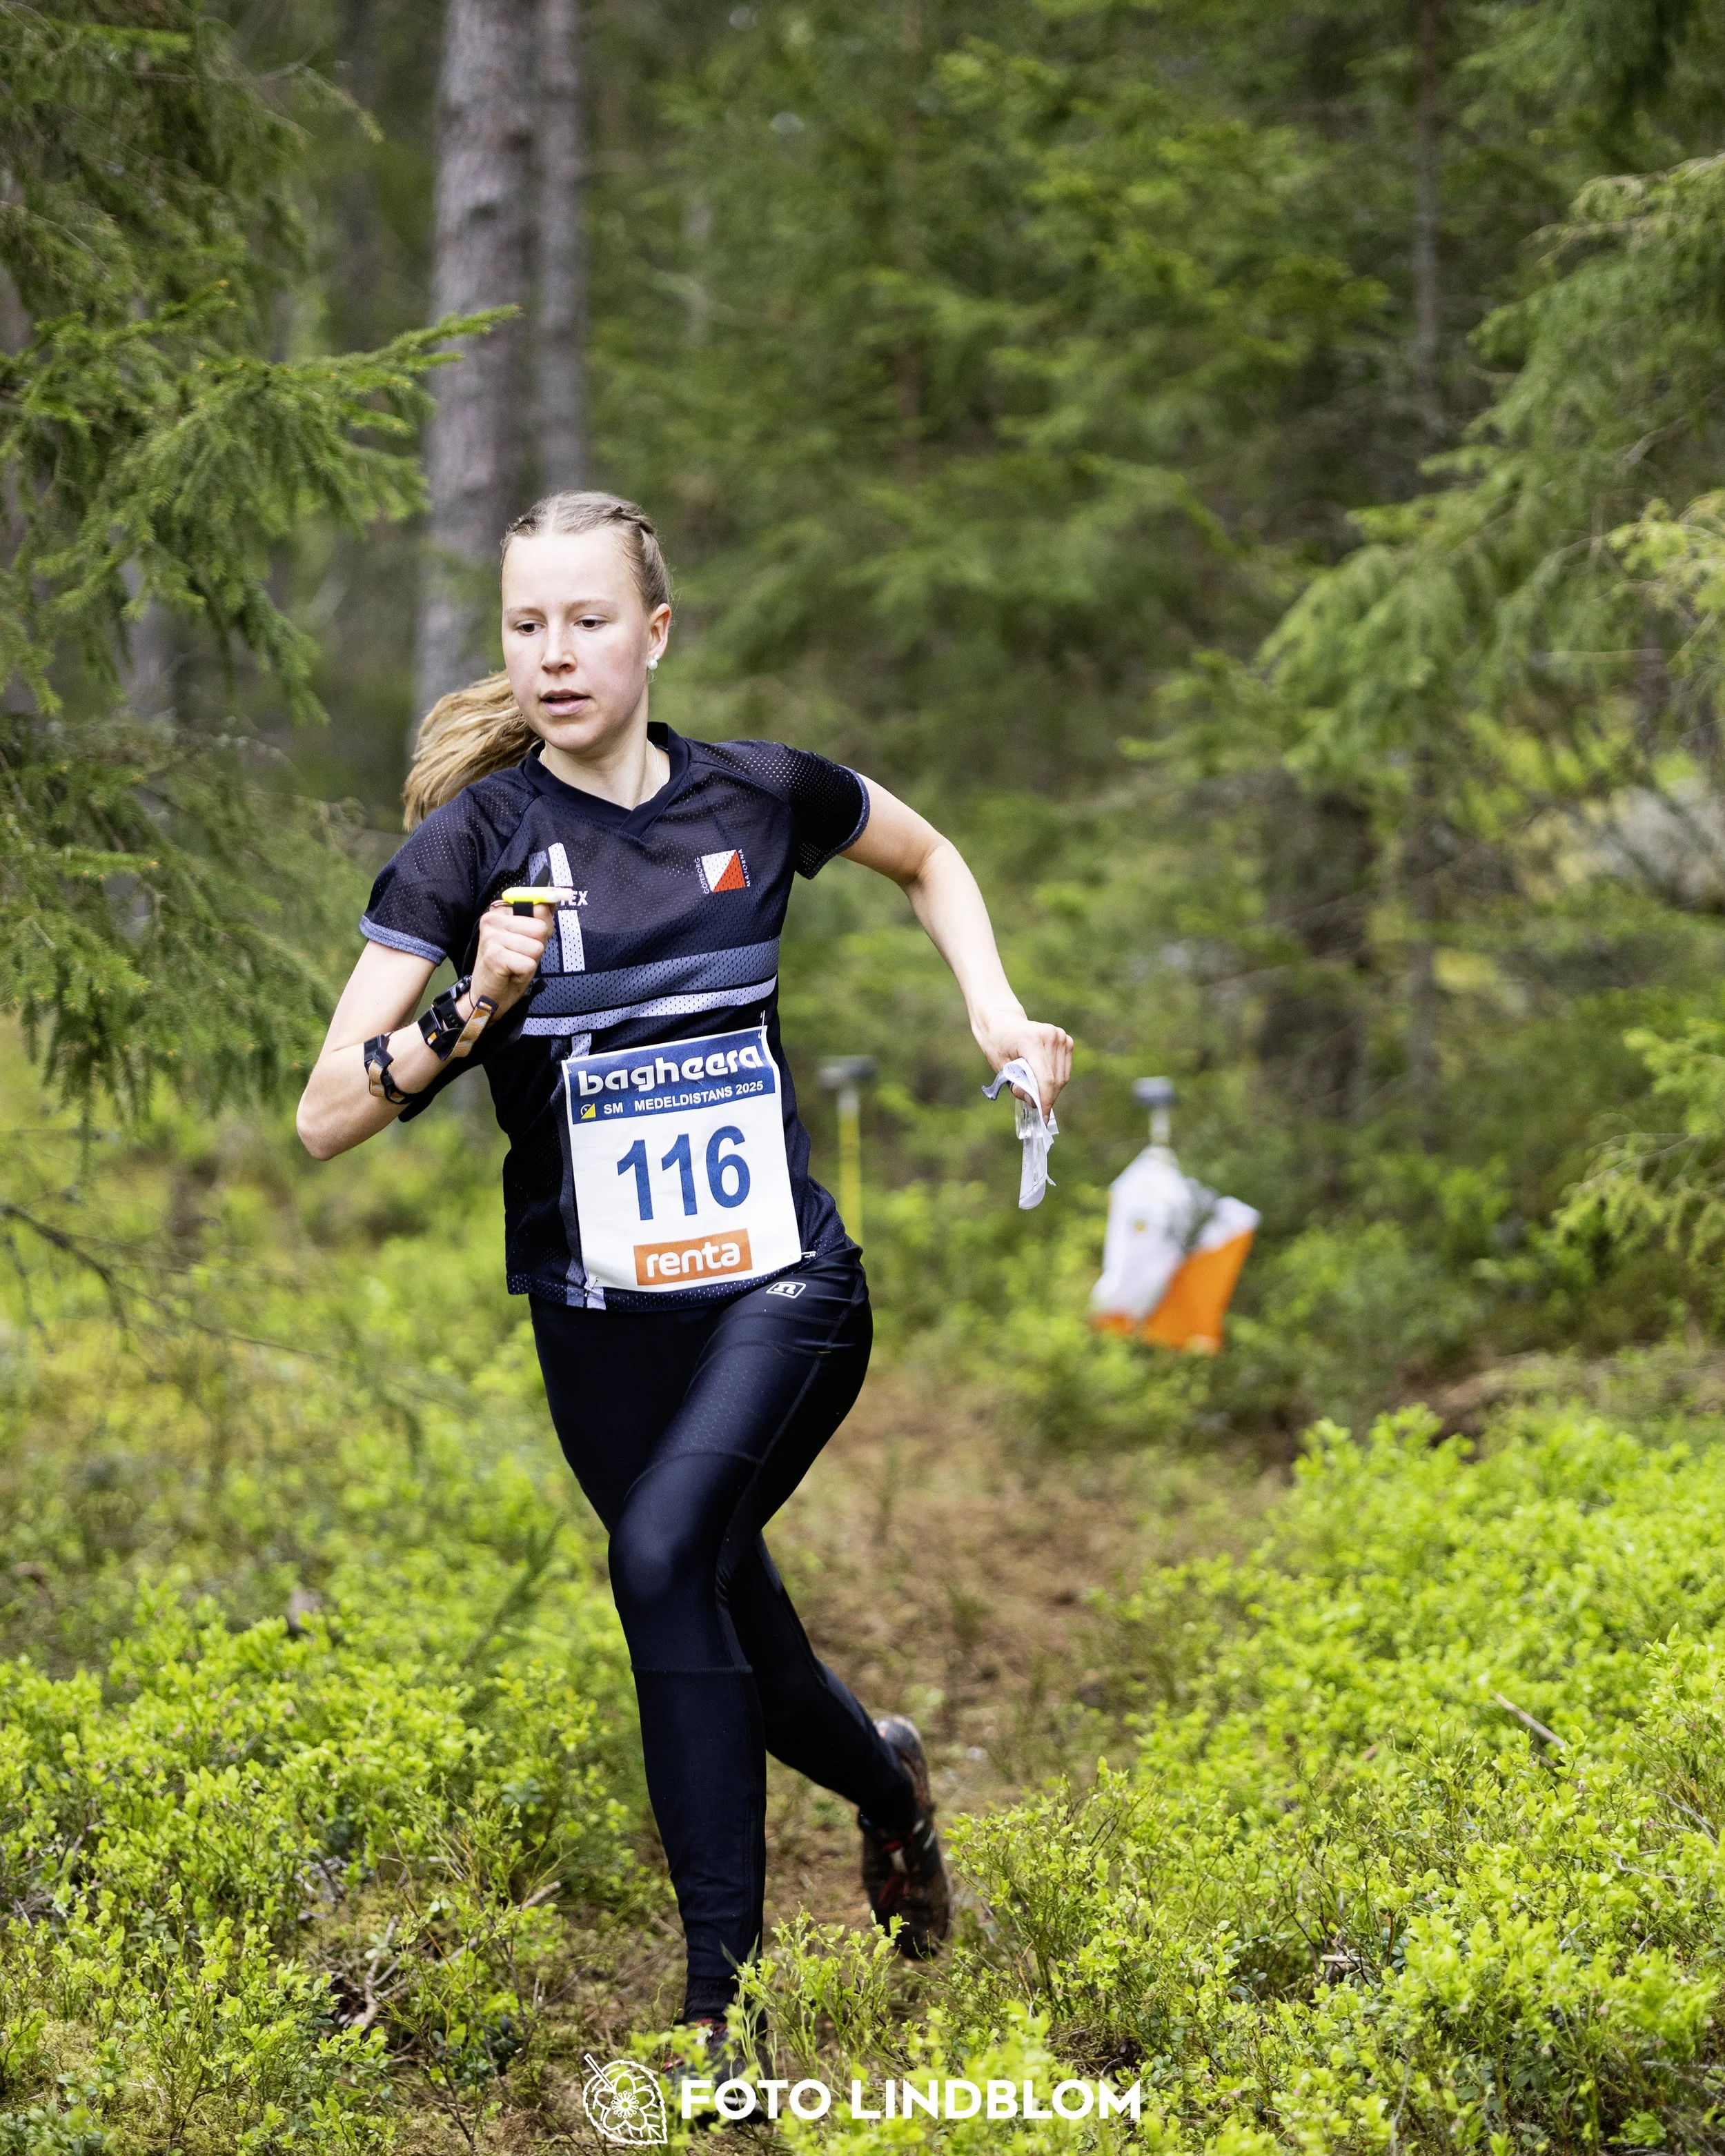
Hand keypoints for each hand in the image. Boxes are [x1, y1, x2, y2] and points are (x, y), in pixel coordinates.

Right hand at [473, 900, 555, 1015]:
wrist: (487, 995)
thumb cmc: (510, 965)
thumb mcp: (530, 938)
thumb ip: (541, 918)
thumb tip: (554, 897)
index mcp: (501, 910)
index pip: (540, 908)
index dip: (542, 929)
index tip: (528, 939)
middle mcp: (492, 918)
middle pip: (540, 929)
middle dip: (537, 947)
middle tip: (520, 956)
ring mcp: (491, 937)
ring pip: (536, 947)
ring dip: (530, 961)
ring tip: (514, 965)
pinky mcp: (493, 956)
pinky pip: (529, 963)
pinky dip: (524, 973)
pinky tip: (511, 973)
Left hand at [973, 1007, 1072, 1117]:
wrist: (1003, 1022)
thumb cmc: (997, 1044)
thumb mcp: (1001, 1066)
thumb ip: (1017, 1084)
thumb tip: (1033, 1101)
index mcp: (1031, 1040)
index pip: (1045, 1078)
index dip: (1044, 1100)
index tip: (1042, 1117)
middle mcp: (1050, 1036)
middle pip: (1055, 1080)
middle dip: (1046, 1097)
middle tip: (1035, 1107)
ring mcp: (1060, 1036)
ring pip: (1062, 1077)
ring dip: (1051, 1090)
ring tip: (1035, 1091)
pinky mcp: (1066, 1039)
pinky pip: (1064, 1069)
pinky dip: (1055, 1079)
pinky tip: (1042, 1079)